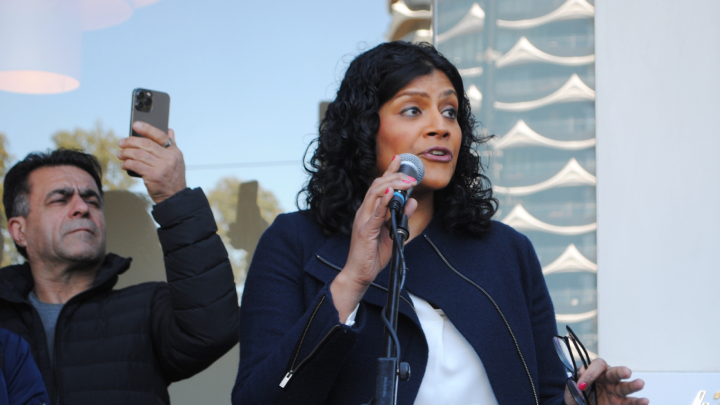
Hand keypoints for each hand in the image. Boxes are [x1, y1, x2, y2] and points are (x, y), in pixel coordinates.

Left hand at [118, 121, 186, 203]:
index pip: (160, 136)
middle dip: (131, 142)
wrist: (174, 197)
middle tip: (122, 143)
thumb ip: (172, 145)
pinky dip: (127, 163)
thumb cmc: (173, 179)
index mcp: (175, 152)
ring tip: (121, 154)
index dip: (147, 128)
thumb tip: (170, 130)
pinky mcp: (153, 176)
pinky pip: (136, 165)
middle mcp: (169, 158)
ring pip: (139, 154)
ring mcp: (162, 167)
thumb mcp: (177, 161)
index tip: (135, 125)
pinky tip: (124, 164)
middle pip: (146, 144)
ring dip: (126, 153)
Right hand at [330, 155, 417, 321]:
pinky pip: (375, 213)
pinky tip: (391, 193)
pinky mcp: (365, 230)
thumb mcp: (393, 234)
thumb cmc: (373, 256)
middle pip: (378, 185)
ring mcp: (363, 220)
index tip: (400, 159)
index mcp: (370, 212)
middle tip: (411, 174)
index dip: (389, 171)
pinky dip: (383, 201)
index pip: (380, 186)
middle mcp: (364, 212)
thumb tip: (411, 201)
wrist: (360, 275)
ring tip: (406, 181)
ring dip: (392, 185)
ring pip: (375, 194)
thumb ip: (401, 217)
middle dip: (395, 176)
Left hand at [564, 358, 648, 404]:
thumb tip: (581, 374)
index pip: (597, 366)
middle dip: (621, 372)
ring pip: (626, 387)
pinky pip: (631, 402)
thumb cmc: (577, 396)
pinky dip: (639, 402)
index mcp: (596, 372)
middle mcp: (608, 380)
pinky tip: (645, 401)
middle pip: (616, 372)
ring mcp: (616, 392)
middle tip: (626, 372)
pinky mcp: (621, 403)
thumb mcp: (571, 390)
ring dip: (633, 385)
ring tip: (640, 384)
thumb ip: (575, 381)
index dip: (590, 373)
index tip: (582, 385)